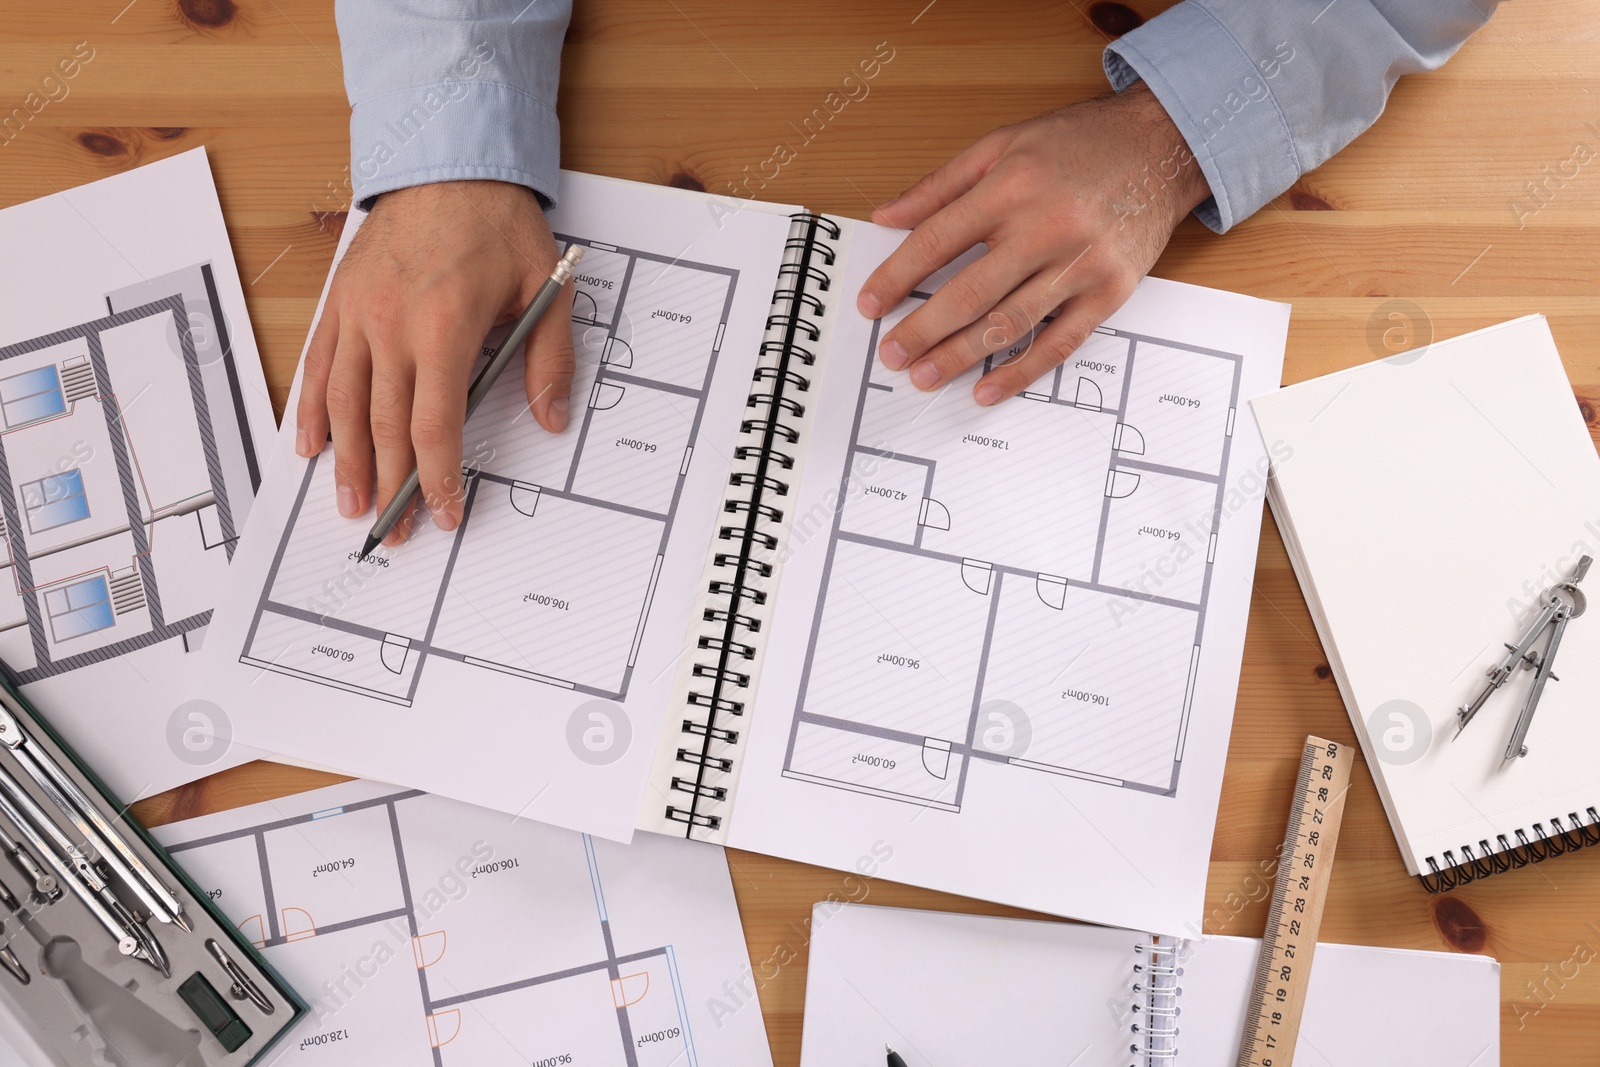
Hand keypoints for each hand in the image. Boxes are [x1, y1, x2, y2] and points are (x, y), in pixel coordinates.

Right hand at [295, 179, 573, 541]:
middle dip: (390, 485)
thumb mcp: (546, 286)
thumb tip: (551, 419)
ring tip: (349, 504)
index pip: (434, 424)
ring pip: (342, 402)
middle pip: (383, 426)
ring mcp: (357, 312)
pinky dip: (310, 408)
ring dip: (345, 461)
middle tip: (393, 531)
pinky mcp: (339, 300)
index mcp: (443, 327)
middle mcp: (391, 324)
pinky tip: (309, 446)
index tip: (443, 512)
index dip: (437, 476)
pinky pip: (317, 364)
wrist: (448, 160)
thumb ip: (548, 358)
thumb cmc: (497, 223)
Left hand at [856, 82, 1209, 404]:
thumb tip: (885, 217)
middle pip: (969, 292)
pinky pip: (1060, 342)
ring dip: (961, 356)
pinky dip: (1021, 371)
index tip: (870, 305)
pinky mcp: (1110, 291)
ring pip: (1010, 323)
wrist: (1163, 143)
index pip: (937, 241)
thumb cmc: (1079, 143)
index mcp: (1010, 187)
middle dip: (922, 330)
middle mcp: (1045, 227)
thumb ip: (940, 184)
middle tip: (891, 356)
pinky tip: (989, 388)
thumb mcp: (1002, 143)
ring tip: (925, 375)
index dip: (897, 278)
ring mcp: (1081, 263)